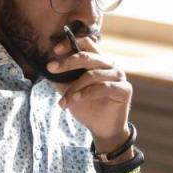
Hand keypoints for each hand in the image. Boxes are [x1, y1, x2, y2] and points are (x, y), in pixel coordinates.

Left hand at [49, 37, 131, 151]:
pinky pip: (103, 87)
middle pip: (87, 56)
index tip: (55, 50)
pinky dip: (85, 93)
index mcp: (99, 61)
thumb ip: (62, 78)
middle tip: (51, 68)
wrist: (101, 129)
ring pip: (92, 74)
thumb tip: (49, 66)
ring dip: (74, 87)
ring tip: (63, 101)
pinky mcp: (124, 89)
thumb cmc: (87, 107)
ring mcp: (119, 76)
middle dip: (67, 62)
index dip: (71, 43)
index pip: (87, 43)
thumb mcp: (70, 90)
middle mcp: (110, 65)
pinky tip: (74, 100)